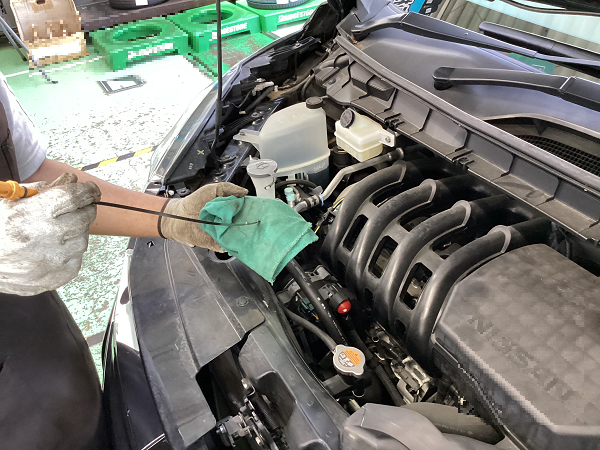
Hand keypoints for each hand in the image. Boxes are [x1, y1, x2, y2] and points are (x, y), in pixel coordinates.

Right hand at [0, 173, 100, 295]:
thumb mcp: (13, 201)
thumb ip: (45, 189)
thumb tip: (72, 180)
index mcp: (36, 213)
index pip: (75, 196)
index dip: (87, 190)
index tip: (91, 190)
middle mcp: (49, 236)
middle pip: (85, 216)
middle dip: (84, 210)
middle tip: (76, 209)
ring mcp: (56, 259)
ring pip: (83, 238)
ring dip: (75, 232)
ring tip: (55, 233)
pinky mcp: (59, 276)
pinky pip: (77, 258)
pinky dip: (69, 252)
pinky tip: (52, 250)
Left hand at [159, 182, 246, 250]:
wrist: (179, 217)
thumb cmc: (194, 202)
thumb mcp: (213, 189)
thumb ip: (229, 188)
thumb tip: (244, 193)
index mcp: (230, 209)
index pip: (247, 211)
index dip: (253, 210)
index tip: (257, 209)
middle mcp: (230, 222)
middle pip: (246, 224)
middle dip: (251, 223)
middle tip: (252, 220)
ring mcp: (225, 234)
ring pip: (240, 236)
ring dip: (243, 234)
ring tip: (244, 229)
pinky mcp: (219, 244)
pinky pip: (229, 246)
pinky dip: (232, 243)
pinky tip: (233, 237)